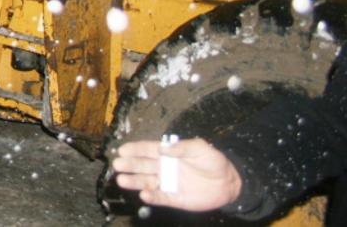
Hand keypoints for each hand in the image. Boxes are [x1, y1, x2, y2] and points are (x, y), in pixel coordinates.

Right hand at [112, 138, 242, 211]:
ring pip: (147, 182)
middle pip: (143, 166)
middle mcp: (165, 168)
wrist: (229, 183)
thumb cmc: (214, 162)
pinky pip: (161, 197)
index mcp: (169, 153)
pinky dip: (152, 197)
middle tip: (117, 164)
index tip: (123, 149)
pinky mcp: (175, 198)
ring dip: (135, 182)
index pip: (148, 150)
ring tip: (122, 180)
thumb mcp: (200, 148)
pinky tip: (144, 195)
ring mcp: (169, 183)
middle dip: (130, 165)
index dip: (135, 149)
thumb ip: (182, 147)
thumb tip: (163, 147)